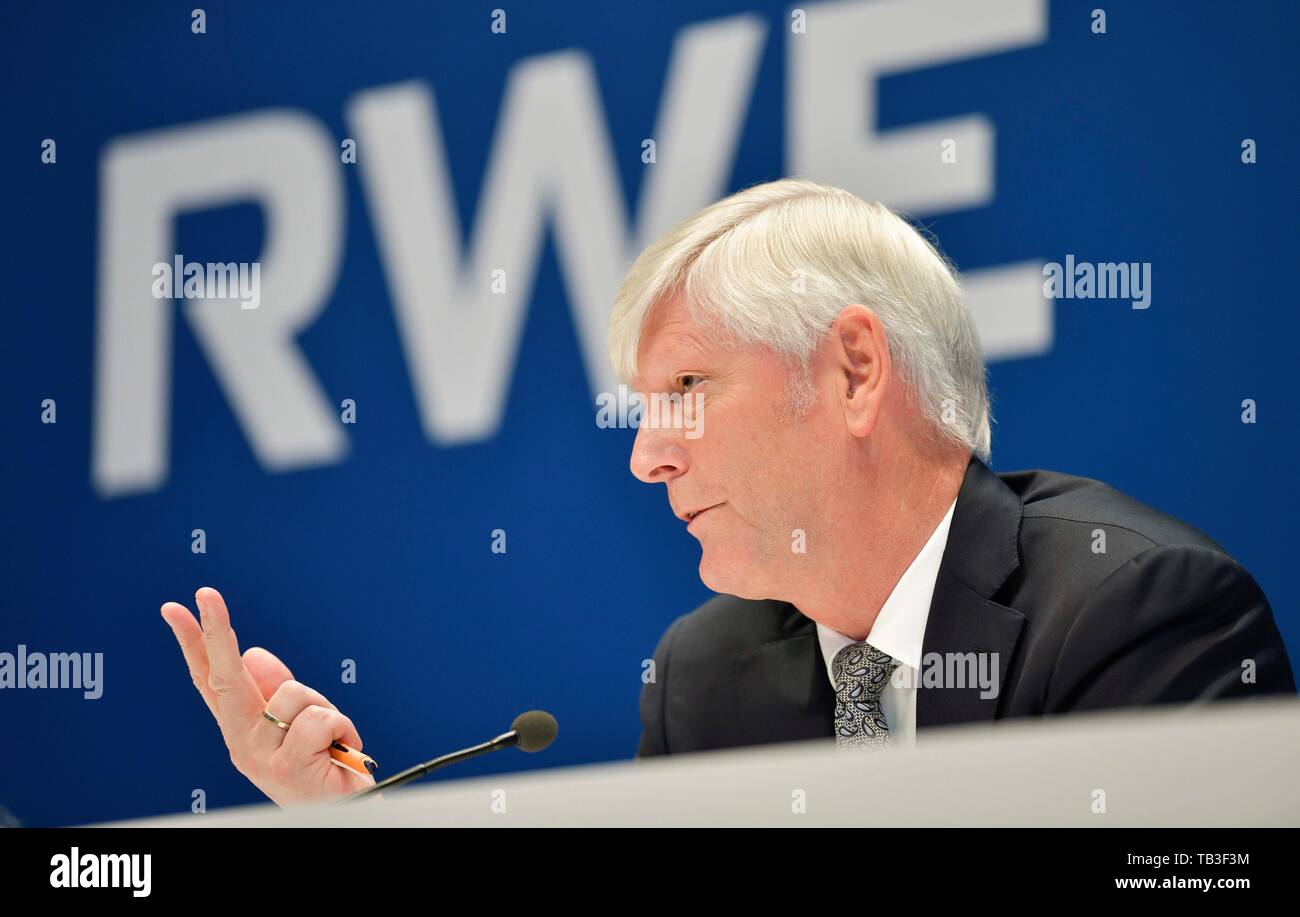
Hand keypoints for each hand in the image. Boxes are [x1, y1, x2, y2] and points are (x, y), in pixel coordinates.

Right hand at [160, 586, 373, 806]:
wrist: (343, 811)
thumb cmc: (320, 765)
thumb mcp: (297, 722)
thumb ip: (275, 689)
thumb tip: (252, 653)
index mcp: (240, 727)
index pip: (209, 679)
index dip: (194, 642)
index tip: (176, 608)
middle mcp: (241, 742)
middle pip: (226, 677)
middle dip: (216, 631)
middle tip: (205, 593)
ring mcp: (260, 756)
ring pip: (294, 695)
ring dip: (324, 708)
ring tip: (330, 740)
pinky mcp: (287, 765)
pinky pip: (319, 718)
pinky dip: (341, 728)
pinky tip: (339, 750)